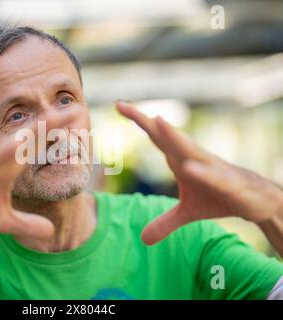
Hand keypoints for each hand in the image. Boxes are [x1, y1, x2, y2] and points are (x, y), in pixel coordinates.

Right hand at [0, 110, 75, 239]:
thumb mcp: (4, 222)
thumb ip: (27, 224)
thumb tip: (50, 232)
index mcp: (11, 167)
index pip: (40, 148)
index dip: (60, 136)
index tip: (82, 126)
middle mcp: (2, 159)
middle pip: (32, 137)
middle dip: (54, 123)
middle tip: (79, 109)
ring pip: (15, 141)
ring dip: (35, 128)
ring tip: (57, 115)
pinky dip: (6, 150)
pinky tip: (21, 142)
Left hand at [117, 101, 282, 244]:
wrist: (256, 201)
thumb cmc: (219, 196)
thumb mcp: (188, 213)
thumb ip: (165, 222)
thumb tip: (142, 239)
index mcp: (180, 159)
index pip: (156, 137)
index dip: (138, 121)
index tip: (118, 105)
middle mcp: (193, 158)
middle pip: (166, 136)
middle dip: (145, 120)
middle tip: (122, 105)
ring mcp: (211, 169)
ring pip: (190, 150)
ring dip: (174, 136)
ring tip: (157, 121)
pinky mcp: (229, 185)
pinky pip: (214, 178)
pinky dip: (202, 173)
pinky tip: (188, 168)